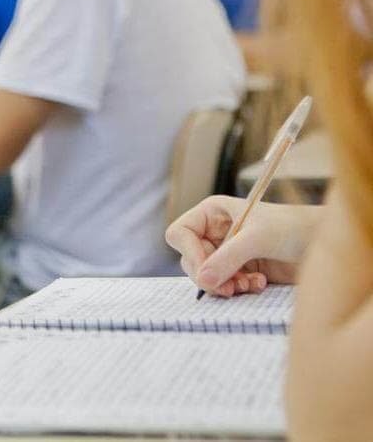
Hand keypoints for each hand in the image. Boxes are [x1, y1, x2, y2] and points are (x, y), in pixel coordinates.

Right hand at [165, 195, 322, 296]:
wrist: (322, 243)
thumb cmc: (292, 228)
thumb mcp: (258, 238)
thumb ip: (228, 257)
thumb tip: (203, 280)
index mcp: (211, 213)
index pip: (180, 234)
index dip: (189, 253)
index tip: (208, 271)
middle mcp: (214, 232)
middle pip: (190, 259)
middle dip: (209, 275)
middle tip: (230, 287)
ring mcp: (226, 252)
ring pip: (206, 276)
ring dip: (225, 285)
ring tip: (249, 284)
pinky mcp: (239, 270)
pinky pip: (224, 285)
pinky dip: (238, 288)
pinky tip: (259, 283)